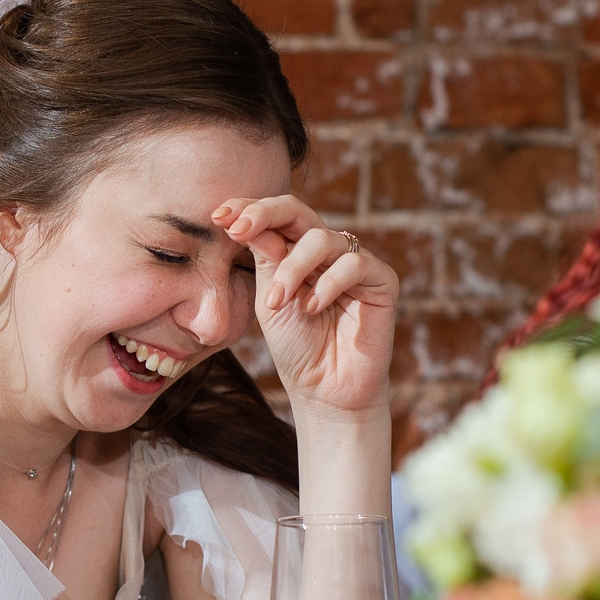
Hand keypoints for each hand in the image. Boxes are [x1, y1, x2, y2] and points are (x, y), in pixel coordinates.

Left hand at [214, 196, 397, 416]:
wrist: (324, 390)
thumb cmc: (297, 347)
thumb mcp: (270, 300)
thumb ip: (265, 260)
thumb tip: (246, 221)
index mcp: (297, 252)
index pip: (275, 218)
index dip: (249, 209)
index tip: (218, 216)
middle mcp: (326, 252)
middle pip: (298, 211)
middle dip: (264, 214)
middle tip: (237, 229)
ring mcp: (355, 263)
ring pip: (322, 239)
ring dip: (292, 269)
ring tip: (277, 302)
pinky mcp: (382, 281)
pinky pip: (353, 264)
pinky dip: (328, 284)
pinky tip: (313, 308)